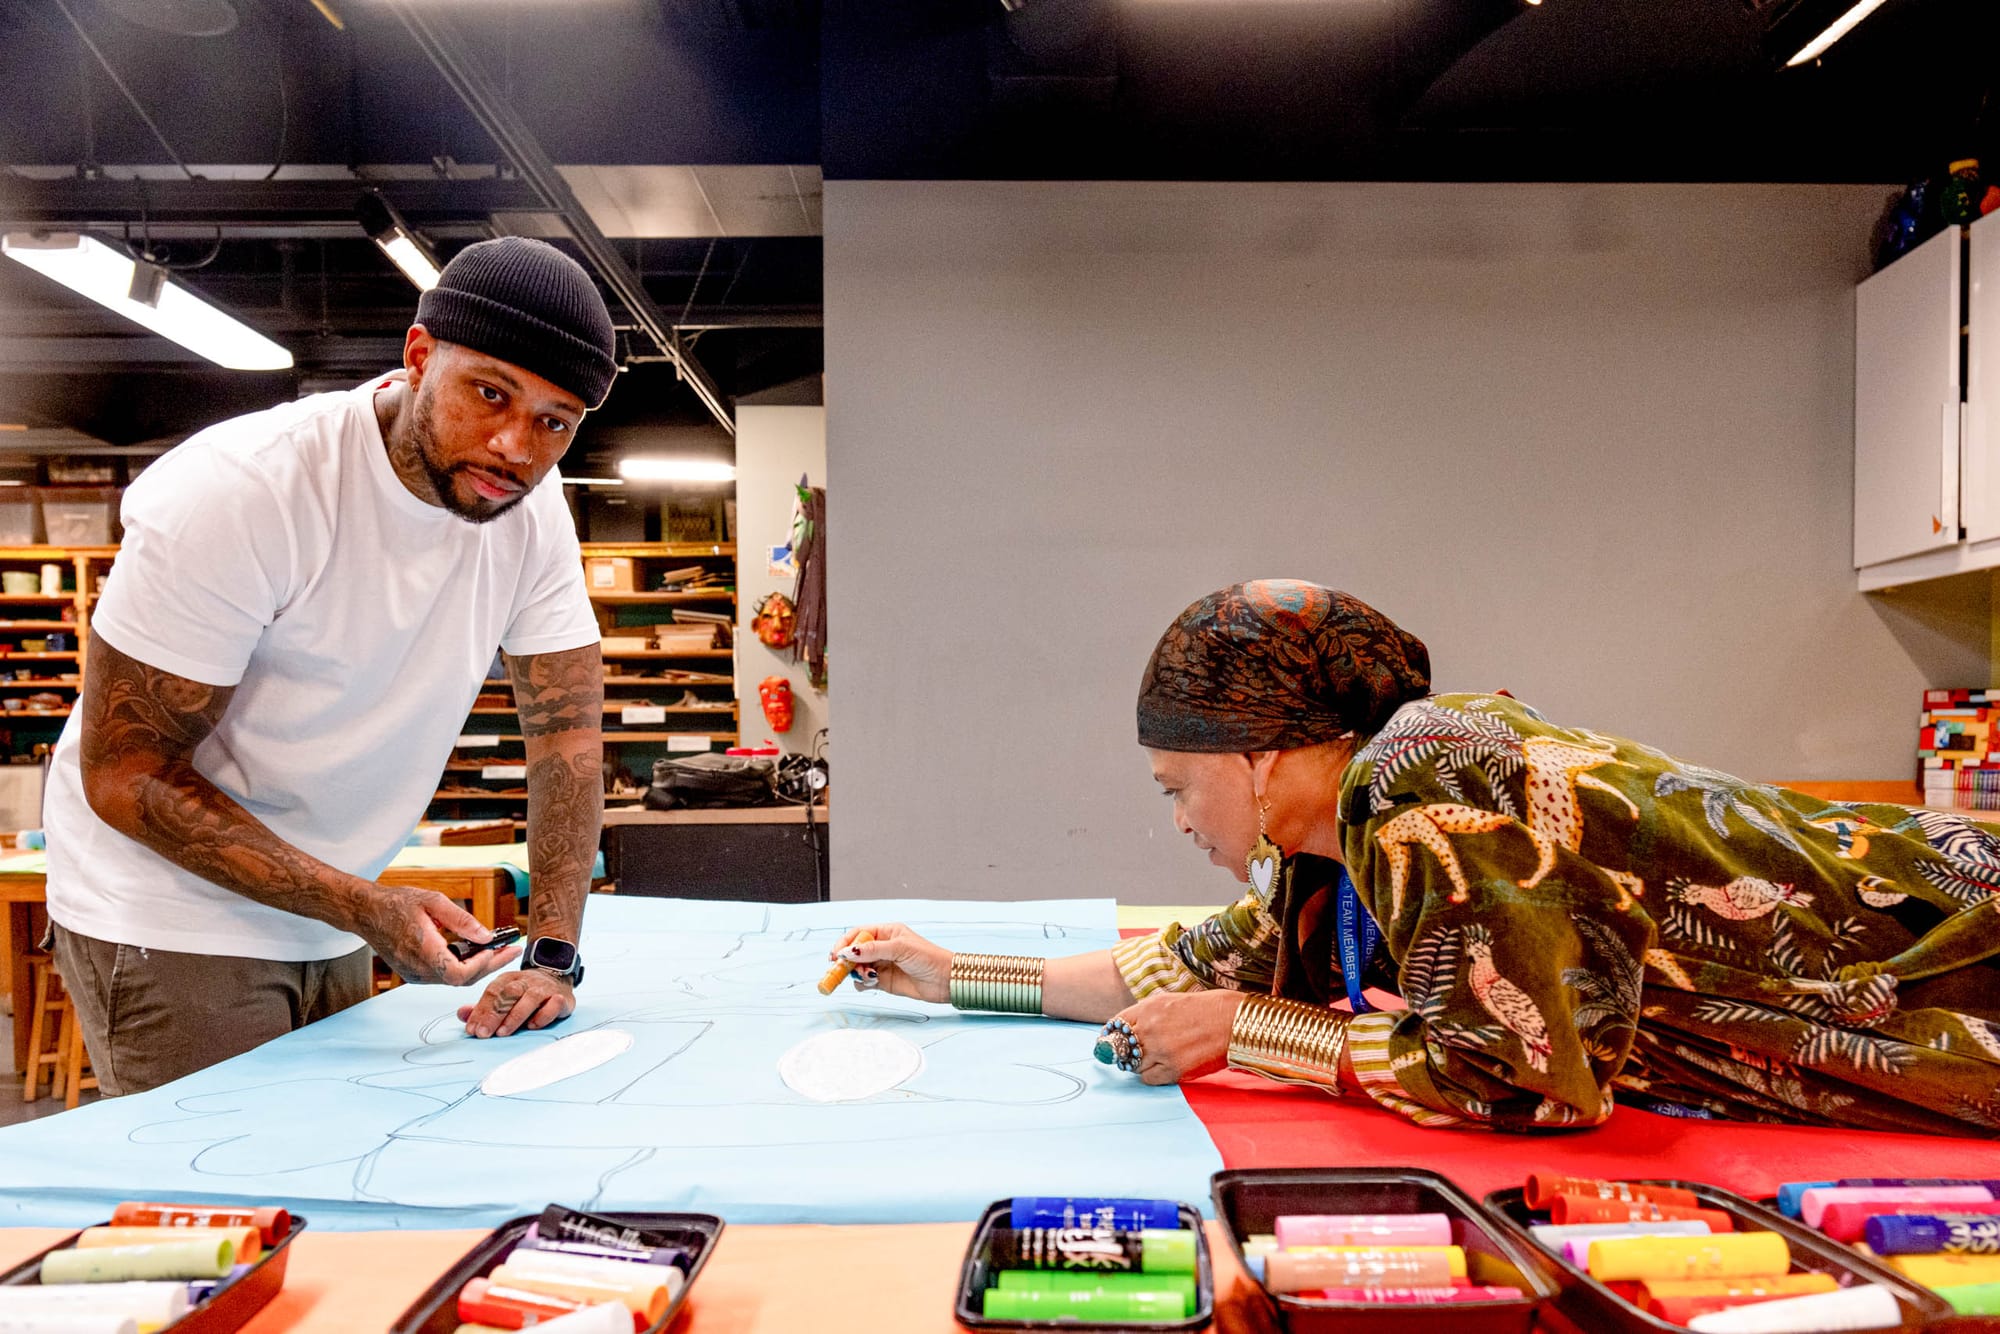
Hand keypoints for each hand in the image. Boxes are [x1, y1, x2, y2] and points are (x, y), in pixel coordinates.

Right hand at [345, 882, 521, 985]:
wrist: (367, 912)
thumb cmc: (398, 903)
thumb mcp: (434, 901)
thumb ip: (462, 920)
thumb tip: (487, 935)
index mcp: (423, 951)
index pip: (459, 975)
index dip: (483, 966)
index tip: (498, 949)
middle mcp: (418, 969)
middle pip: (462, 980)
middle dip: (490, 966)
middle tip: (511, 950)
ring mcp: (414, 975)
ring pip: (454, 980)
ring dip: (478, 967)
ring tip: (499, 949)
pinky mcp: (413, 974)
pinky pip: (443, 976)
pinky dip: (463, 967)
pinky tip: (475, 953)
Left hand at [458, 967, 575, 1038]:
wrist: (556, 976)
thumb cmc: (524, 993)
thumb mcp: (502, 996)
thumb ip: (482, 1007)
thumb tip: (461, 1014)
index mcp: (508, 979)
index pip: (492, 992)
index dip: (481, 1011)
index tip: (472, 1029)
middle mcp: (526, 981)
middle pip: (509, 994)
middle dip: (495, 1014)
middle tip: (484, 1034)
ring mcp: (544, 988)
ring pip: (530, 998)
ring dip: (515, 1016)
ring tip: (503, 1032)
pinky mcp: (561, 997)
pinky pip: (554, 1004)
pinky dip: (543, 1015)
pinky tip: (532, 1025)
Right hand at [832, 923, 951, 1003]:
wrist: (945, 981)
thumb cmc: (928, 958)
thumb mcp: (899, 948)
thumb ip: (872, 949)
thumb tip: (847, 951)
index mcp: (887, 932)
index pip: (858, 934)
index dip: (845, 943)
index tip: (837, 955)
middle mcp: (882, 947)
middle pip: (854, 951)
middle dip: (846, 960)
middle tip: (840, 969)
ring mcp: (882, 964)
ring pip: (857, 967)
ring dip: (856, 972)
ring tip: (869, 976)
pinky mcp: (883, 981)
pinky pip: (863, 981)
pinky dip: (862, 983)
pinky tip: (871, 983)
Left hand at [1101, 988, 1246, 1085]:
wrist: (1232, 1022)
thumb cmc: (1204, 1010)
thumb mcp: (1168, 1001)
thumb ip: (1144, 1015)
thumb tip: (1122, 1032)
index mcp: (1148, 1008)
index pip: (1115, 1025)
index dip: (1113, 1035)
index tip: (1112, 1042)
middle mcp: (1150, 1028)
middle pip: (1121, 1048)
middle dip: (1127, 1051)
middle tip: (1138, 1052)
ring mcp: (1161, 1050)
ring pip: (1133, 1066)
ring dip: (1141, 1064)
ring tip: (1159, 1057)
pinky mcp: (1173, 1069)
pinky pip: (1148, 1078)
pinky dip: (1153, 1075)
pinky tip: (1166, 1066)